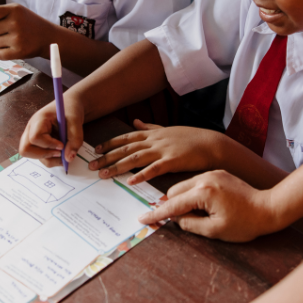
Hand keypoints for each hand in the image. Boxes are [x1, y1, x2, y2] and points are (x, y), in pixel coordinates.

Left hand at [0, 3, 55, 60]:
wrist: (49, 37)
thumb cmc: (29, 22)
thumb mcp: (14, 12)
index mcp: (14, 10)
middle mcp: (15, 22)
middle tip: (3, 30)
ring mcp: (18, 38)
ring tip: (11, 38)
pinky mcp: (19, 51)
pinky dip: (3, 52)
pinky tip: (13, 47)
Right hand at [19, 93, 85, 166]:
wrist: (70, 106)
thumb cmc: (70, 108)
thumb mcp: (76, 120)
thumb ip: (75, 138)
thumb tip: (68, 158)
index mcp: (38, 120)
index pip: (35, 137)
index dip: (48, 144)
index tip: (62, 145)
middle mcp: (31, 130)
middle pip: (25, 149)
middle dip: (44, 155)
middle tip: (60, 152)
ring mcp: (33, 138)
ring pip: (33, 156)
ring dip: (50, 159)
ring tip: (65, 153)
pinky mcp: (39, 145)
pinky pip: (41, 157)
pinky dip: (52, 159)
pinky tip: (62, 153)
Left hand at [90, 120, 228, 183]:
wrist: (211, 144)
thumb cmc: (191, 138)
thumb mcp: (168, 129)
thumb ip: (149, 127)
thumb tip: (134, 122)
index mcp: (153, 134)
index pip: (126, 137)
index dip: (109, 143)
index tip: (95, 149)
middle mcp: (154, 140)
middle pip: (126, 148)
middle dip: (106, 157)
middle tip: (91, 165)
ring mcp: (163, 150)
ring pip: (135, 158)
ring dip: (117, 167)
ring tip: (103, 175)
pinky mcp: (172, 161)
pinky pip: (153, 169)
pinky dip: (141, 175)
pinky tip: (130, 181)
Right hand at [138, 170, 281, 241]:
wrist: (270, 207)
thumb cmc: (245, 223)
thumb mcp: (215, 231)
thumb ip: (191, 224)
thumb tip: (175, 220)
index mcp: (203, 192)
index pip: (173, 205)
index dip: (156, 214)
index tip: (142, 219)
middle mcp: (205, 178)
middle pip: (175, 191)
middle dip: (171, 206)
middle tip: (172, 220)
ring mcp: (212, 174)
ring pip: (185, 185)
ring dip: (182, 199)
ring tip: (192, 214)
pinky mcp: (219, 173)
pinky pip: (196, 182)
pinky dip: (192, 193)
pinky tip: (200, 204)